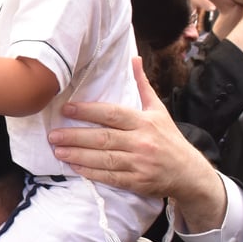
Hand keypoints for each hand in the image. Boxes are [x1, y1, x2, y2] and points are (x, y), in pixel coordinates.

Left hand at [49, 58, 225, 230]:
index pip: (112, 114)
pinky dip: (90, 173)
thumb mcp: (159, 110)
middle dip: (75, 136)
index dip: (88, 111)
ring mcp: (139, 163)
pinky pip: (110, 177)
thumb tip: (134, 59)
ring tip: (57, 150)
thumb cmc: (170, 139)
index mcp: (145, 122)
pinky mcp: (137, 182)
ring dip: (78, 154)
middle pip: (103, 138)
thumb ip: (142, 85)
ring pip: (103, 158)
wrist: (190, 173)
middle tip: (53, 134)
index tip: (67, 109)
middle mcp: (141, 142)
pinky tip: (74, 167)